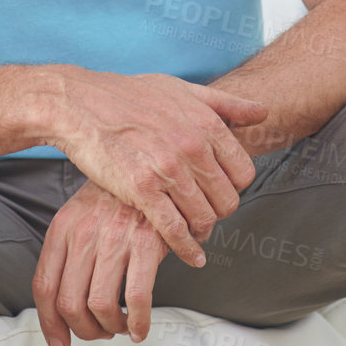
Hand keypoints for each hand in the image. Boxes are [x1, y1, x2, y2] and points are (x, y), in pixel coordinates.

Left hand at [33, 180, 170, 345]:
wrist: (150, 164)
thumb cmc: (117, 194)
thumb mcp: (80, 215)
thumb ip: (67, 252)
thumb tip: (62, 301)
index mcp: (62, 228)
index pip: (44, 287)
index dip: (50, 323)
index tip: (60, 341)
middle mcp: (84, 234)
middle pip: (70, 304)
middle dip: (83, 330)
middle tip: (97, 332)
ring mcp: (114, 238)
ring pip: (100, 305)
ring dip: (110, 328)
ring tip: (120, 326)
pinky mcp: (145, 242)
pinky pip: (138, 298)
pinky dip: (138, 322)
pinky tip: (140, 326)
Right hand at [54, 71, 266, 266]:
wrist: (82, 103)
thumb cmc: (131, 95)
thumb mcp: (184, 89)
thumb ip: (227, 103)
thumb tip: (263, 111)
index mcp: (207, 124)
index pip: (243, 173)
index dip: (234, 187)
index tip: (220, 192)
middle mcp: (193, 147)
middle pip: (227, 200)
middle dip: (219, 212)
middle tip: (206, 214)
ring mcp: (168, 170)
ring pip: (204, 217)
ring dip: (202, 231)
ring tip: (194, 232)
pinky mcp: (141, 189)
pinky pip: (174, 229)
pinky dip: (185, 248)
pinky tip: (190, 256)